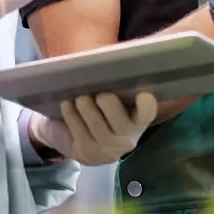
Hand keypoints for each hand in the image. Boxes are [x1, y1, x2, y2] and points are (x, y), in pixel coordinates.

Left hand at [29, 92, 157, 165]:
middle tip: (100, 94)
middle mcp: (127, 137)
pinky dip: (72, 116)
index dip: (146, 105)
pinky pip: (80, 133)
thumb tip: (108, 59)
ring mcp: (107, 148)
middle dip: (109, 105)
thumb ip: (114, 84)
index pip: (147, 113)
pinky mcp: (88, 153)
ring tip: (80, 98)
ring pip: (98, 128)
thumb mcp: (108, 96)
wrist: (72, 136)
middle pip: (121, 123)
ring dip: (87, 108)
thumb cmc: (95, 108)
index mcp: (137, 119)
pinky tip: (66, 105)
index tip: (142, 94)